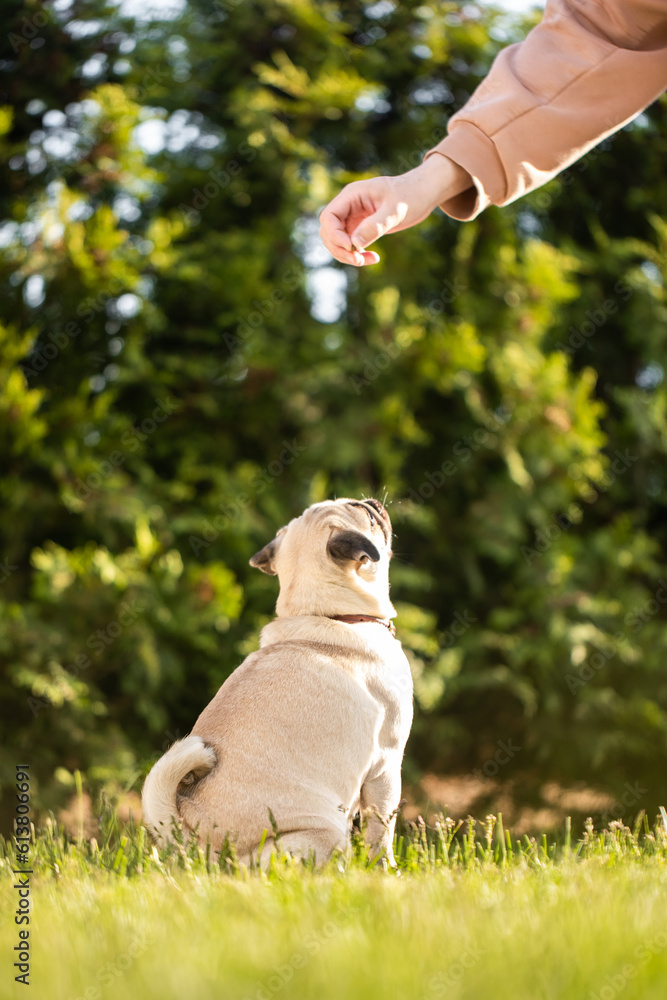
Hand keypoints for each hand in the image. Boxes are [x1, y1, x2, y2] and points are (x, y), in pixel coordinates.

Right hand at [319, 154, 470, 265]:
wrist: (423, 193)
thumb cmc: (411, 195)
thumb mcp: (395, 210)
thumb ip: (375, 225)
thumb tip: (355, 243)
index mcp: (352, 195)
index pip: (329, 217)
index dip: (334, 235)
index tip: (351, 247)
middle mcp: (349, 206)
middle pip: (329, 232)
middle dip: (339, 249)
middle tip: (358, 260)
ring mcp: (354, 218)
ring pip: (338, 241)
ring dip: (348, 255)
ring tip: (367, 260)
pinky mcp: (361, 228)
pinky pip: (352, 245)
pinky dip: (358, 255)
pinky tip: (374, 258)